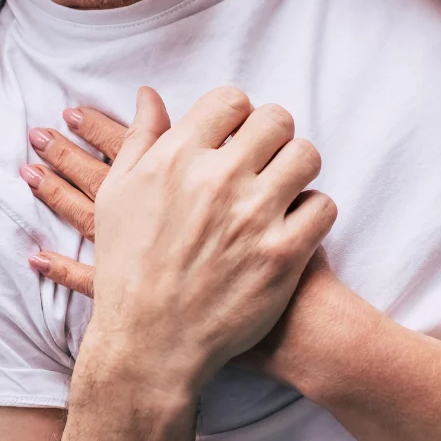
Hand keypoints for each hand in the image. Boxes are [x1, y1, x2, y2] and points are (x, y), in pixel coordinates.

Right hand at [23, 87, 336, 392]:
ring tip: (285, 186)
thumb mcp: (117, 196)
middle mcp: (216, 181)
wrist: (149, 346)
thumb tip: (150, 95)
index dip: (238, 112)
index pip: (231, 100)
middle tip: (267, 157)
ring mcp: (253, 218)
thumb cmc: (127, 269)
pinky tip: (295, 223)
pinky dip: (314, 211)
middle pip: (276, 119)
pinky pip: (323, 206)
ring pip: (306, 155)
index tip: (237, 133)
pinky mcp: (282, 255)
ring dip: (299, 166)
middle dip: (273, 134)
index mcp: (176, 159)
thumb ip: (140, 138)